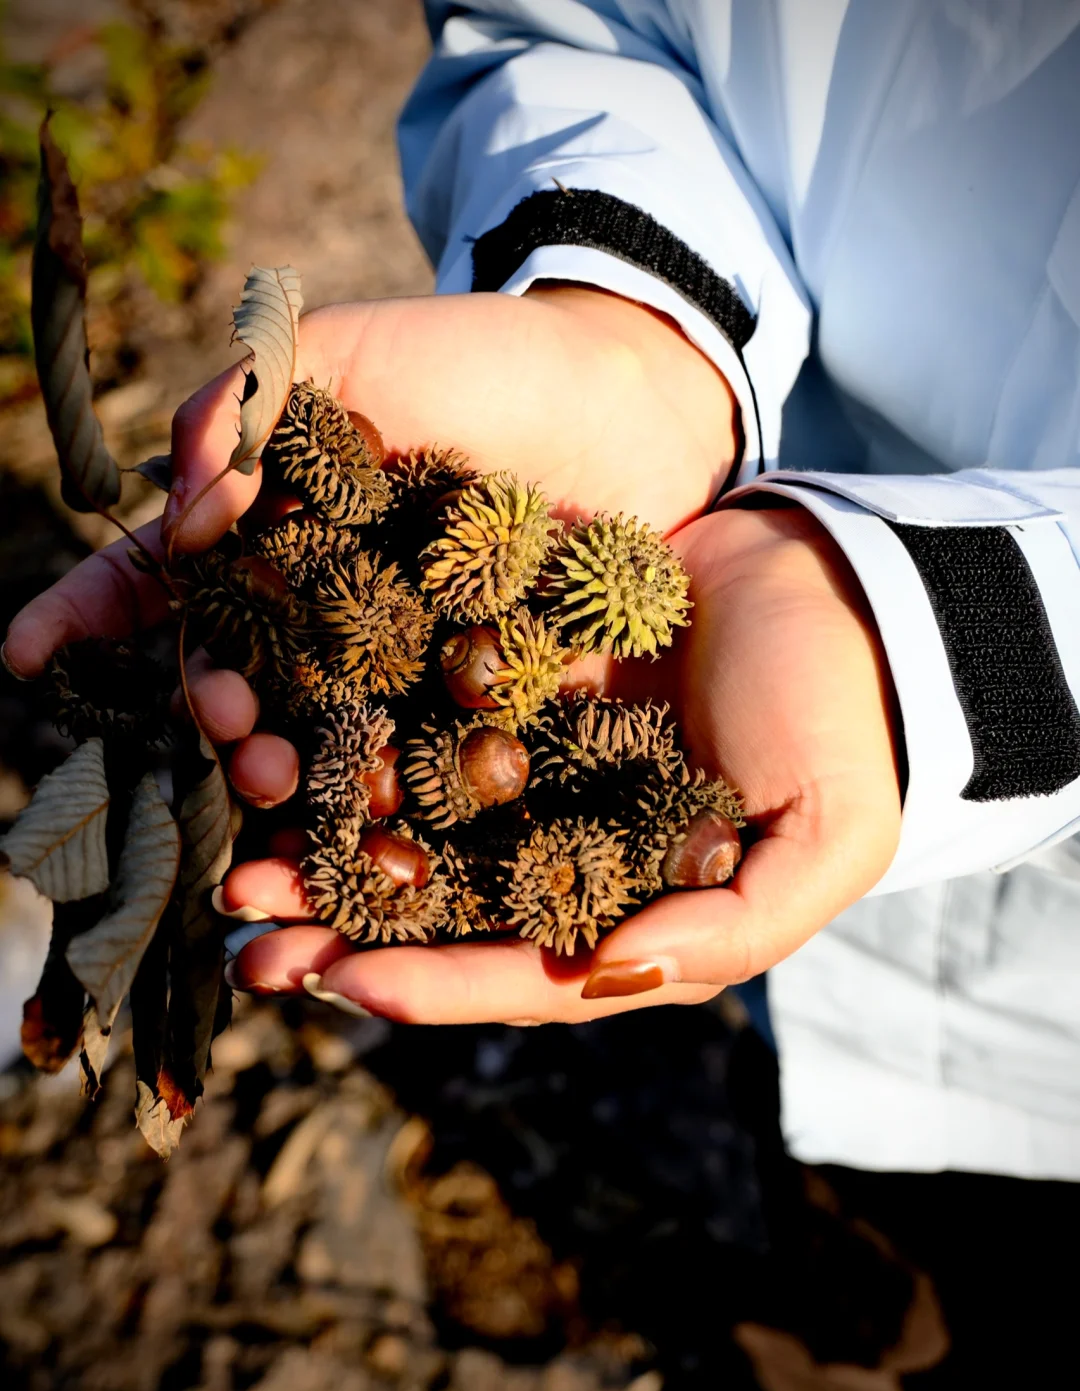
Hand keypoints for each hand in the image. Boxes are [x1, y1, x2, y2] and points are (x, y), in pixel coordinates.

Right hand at [3, 284, 735, 799]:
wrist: (628, 393)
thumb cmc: (476, 357)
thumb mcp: (342, 350)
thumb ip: (242, 409)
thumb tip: (176, 505)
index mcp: (273, 532)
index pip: (163, 577)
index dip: (89, 613)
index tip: (25, 654)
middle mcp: (322, 610)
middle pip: (241, 673)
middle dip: (217, 712)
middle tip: (229, 736)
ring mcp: (398, 660)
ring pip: (320, 731)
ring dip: (287, 775)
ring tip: (278, 792)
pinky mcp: (479, 699)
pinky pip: (422, 754)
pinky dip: (391, 795)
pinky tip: (371, 829)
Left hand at [223, 503, 901, 1023]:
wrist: (840, 588)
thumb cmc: (842, 724)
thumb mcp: (818, 844)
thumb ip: (727, 926)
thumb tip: (610, 974)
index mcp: (631, 906)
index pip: (521, 965)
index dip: (435, 983)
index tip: (346, 985)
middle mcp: (569, 849)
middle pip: (443, 907)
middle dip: (346, 930)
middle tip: (249, 944)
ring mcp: (535, 767)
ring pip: (415, 818)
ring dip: (332, 845)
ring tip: (244, 859)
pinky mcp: (512, 682)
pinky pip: (425, 716)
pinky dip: (362, 736)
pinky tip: (294, 744)